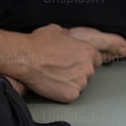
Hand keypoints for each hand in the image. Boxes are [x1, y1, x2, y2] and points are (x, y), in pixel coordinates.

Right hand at [0, 24, 125, 103]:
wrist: (26, 59)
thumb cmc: (39, 43)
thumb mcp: (59, 31)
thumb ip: (73, 37)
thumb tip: (72, 38)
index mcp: (89, 50)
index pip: (99, 57)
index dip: (90, 58)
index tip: (91, 58)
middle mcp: (89, 67)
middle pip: (90, 71)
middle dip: (79, 69)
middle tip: (62, 66)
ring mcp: (81, 82)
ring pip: (82, 83)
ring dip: (73, 80)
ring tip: (55, 74)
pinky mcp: (72, 95)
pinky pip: (72, 94)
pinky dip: (65, 91)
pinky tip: (54, 83)